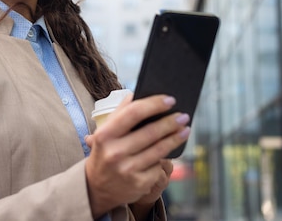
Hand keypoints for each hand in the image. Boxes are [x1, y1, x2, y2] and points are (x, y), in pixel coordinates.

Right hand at [84, 94, 189, 217]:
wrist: (96, 188)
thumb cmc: (104, 153)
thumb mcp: (104, 132)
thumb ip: (120, 113)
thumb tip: (137, 94)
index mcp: (105, 135)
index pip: (133, 113)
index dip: (154, 104)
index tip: (170, 100)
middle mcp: (115, 152)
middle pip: (151, 132)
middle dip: (171, 122)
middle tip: (184, 116)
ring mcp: (127, 170)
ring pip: (159, 150)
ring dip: (176, 138)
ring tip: (185, 129)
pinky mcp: (139, 184)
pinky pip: (159, 166)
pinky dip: (164, 159)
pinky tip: (167, 153)